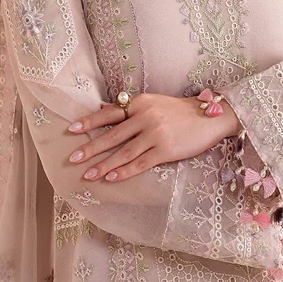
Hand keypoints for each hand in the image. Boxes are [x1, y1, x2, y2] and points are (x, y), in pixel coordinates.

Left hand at [66, 92, 239, 182]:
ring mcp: (155, 134)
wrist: (210, 116)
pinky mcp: (165, 150)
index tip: (72, 130)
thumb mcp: (153, 103)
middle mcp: (145, 116)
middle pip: (112, 135)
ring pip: (124, 152)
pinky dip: (124, 171)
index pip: (109, 114)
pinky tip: (111, 178)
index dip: (89, 122)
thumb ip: (129, 108)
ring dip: (104, 165)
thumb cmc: (180, 111)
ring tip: (88, 174)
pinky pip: (140, 163)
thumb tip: (103, 108)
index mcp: (139, 103)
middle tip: (73, 158)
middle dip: (91, 148)